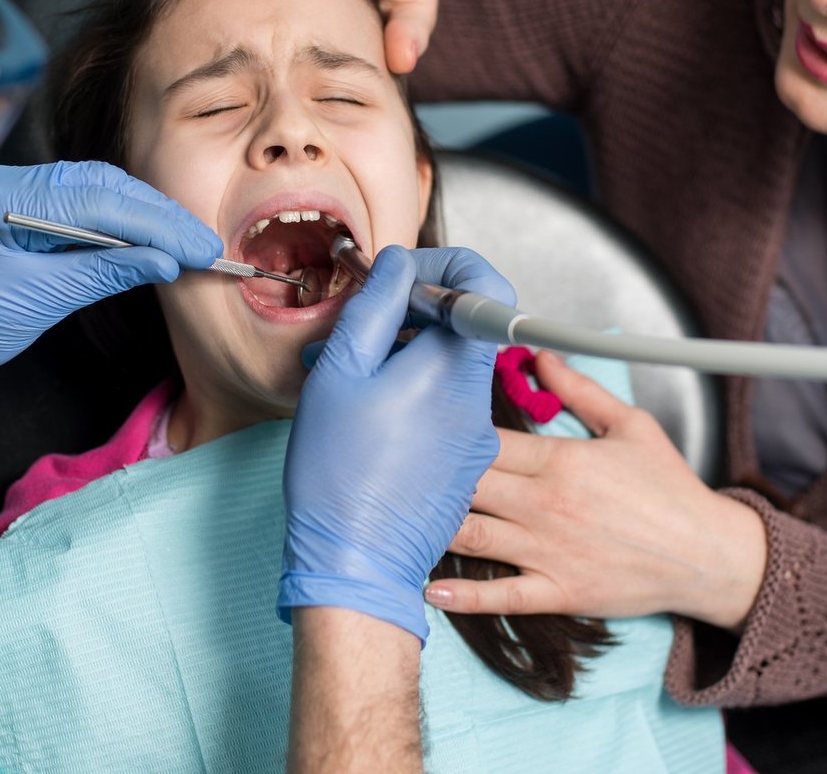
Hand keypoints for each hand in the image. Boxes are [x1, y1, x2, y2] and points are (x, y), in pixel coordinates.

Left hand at [0, 161, 221, 445]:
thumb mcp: (32, 304)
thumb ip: (100, 272)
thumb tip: (162, 260)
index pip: (96, 197)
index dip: (155, 222)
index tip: (198, 246)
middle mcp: (0, 180)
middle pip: (98, 182)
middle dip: (155, 213)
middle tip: (201, 244)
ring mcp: (3, 192)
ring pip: (90, 189)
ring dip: (139, 216)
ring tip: (181, 244)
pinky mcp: (9, 211)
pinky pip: (72, 205)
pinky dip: (113, 223)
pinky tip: (141, 242)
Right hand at [280, 246, 514, 642]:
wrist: (355, 562)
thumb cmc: (340, 473)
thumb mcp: (340, 371)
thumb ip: (375, 306)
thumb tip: (399, 264)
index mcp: (453, 369)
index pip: (486, 285)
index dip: (442, 267)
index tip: (398, 279)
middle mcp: (478, 400)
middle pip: (460, 326)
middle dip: (408, 312)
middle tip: (356, 325)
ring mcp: (474, 435)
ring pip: (446, 366)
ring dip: (402, 354)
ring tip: (345, 373)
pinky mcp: (462, 462)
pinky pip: (443, 405)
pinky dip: (409, 393)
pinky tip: (363, 411)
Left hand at [425, 350, 767, 629]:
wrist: (708, 556)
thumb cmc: (670, 492)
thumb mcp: (631, 425)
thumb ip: (579, 389)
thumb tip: (539, 355)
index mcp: (560, 461)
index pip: (485, 440)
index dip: (445, 429)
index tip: (416, 422)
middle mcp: (547, 505)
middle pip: (467, 484)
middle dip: (427, 476)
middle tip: (390, 469)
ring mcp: (549, 551)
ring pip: (473, 536)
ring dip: (432, 528)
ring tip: (395, 520)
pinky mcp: (558, 592)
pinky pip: (502, 596)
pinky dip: (464, 595)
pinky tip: (430, 587)